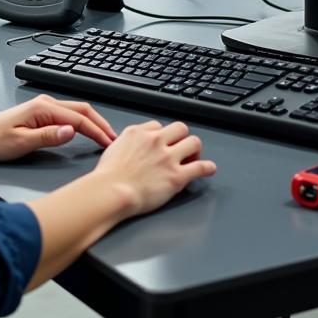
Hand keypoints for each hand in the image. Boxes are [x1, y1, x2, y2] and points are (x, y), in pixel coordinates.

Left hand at [0, 94, 116, 161]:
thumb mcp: (22, 143)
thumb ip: (48, 136)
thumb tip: (71, 131)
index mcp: (43, 107)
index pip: (78, 118)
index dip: (96, 131)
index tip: (109, 142)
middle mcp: (46, 103)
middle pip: (82, 110)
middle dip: (100, 124)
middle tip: (114, 139)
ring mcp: (45, 106)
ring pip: (77, 111)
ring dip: (93, 122)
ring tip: (105, 136)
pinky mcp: (42, 113)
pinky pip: (69, 115)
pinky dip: (83, 122)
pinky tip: (87, 131)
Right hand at [92, 120, 215, 217]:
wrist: (112, 191)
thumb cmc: (108, 176)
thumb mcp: (113, 148)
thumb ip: (127, 142)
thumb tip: (131, 146)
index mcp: (139, 133)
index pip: (158, 126)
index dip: (162, 136)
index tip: (163, 143)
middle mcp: (155, 141)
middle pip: (180, 128)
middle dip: (182, 138)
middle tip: (181, 149)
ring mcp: (168, 158)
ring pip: (194, 142)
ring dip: (195, 150)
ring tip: (193, 158)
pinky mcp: (177, 176)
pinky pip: (200, 167)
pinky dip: (207, 167)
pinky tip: (209, 169)